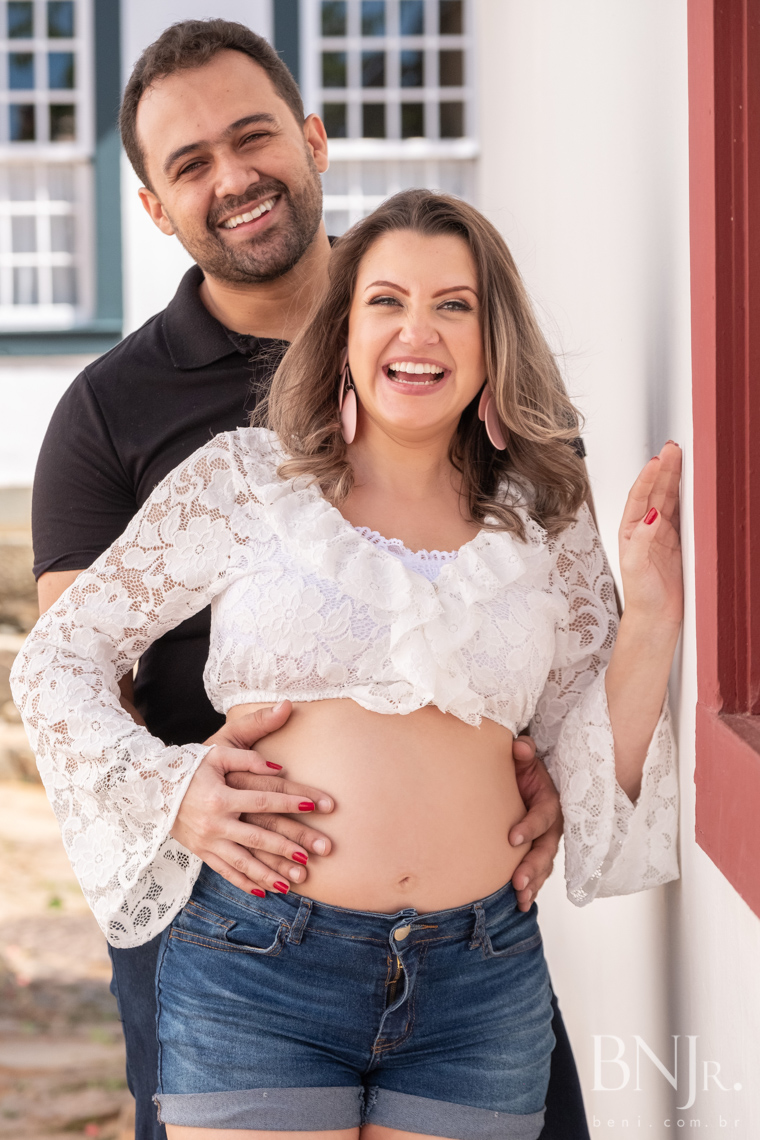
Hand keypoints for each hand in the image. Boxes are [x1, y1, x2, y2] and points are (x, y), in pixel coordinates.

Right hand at [170, 701, 333, 895]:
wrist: (153, 790)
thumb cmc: (191, 766)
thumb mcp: (216, 753)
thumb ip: (247, 758)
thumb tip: (278, 768)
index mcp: (221, 795)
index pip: (263, 800)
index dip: (290, 803)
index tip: (316, 805)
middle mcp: (215, 822)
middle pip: (259, 837)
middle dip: (289, 846)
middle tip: (317, 853)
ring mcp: (208, 841)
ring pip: (244, 862)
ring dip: (271, 872)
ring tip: (297, 880)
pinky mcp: (202, 853)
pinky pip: (226, 872)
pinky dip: (246, 883)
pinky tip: (266, 891)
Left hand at [508, 734, 562, 912]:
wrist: (521, 775)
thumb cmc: (520, 766)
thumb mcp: (523, 756)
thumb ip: (523, 751)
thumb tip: (519, 747)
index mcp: (550, 800)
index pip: (543, 815)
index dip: (530, 826)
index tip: (512, 838)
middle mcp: (552, 824)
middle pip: (547, 848)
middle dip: (533, 866)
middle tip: (517, 881)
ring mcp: (546, 840)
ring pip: (544, 865)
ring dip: (533, 882)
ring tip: (519, 898)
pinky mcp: (537, 851)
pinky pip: (538, 873)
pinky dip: (531, 888)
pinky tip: (520, 903)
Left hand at [618, 441, 682, 626]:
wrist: (656, 617)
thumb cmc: (641, 596)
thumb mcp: (635, 567)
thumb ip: (640, 540)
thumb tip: (650, 515)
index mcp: (630, 531)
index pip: (639, 497)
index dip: (649, 478)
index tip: (658, 462)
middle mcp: (645, 529)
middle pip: (656, 492)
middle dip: (665, 469)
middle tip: (673, 449)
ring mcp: (663, 533)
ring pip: (670, 499)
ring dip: (675, 478)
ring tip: (681, 458)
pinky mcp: (678, 541)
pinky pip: (683, 513)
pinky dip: (687, 497)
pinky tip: (692, 484)